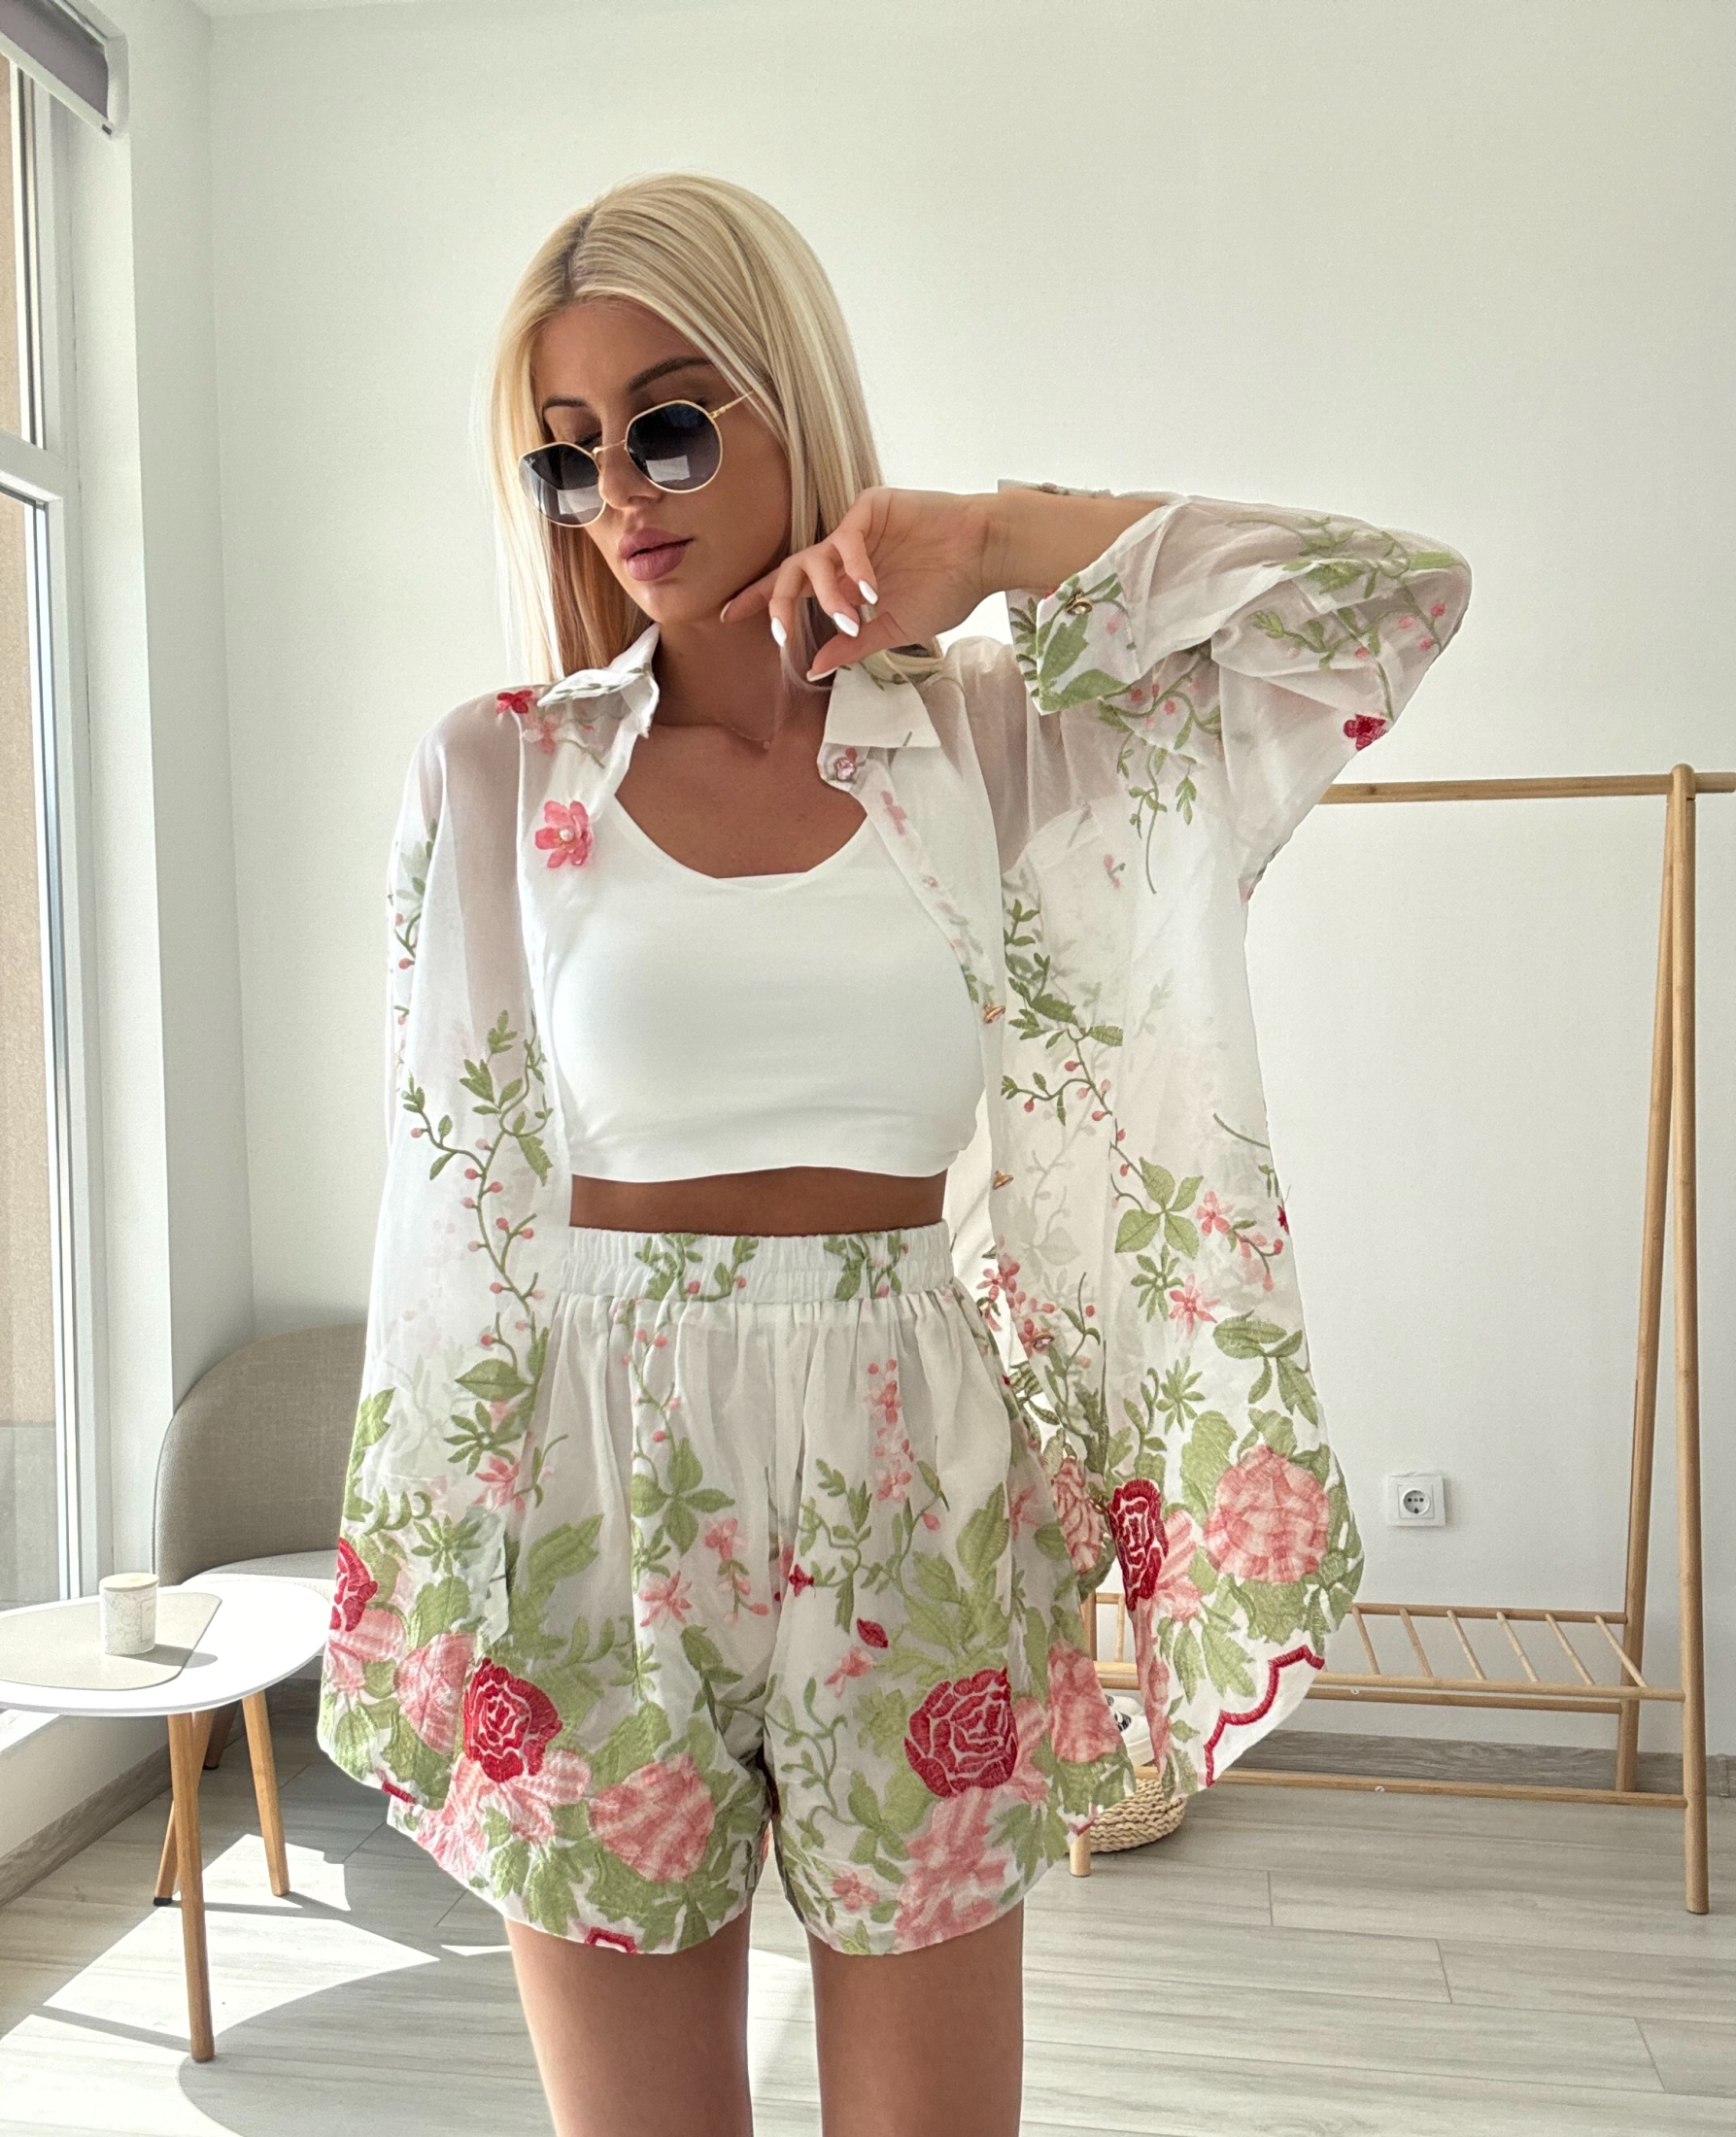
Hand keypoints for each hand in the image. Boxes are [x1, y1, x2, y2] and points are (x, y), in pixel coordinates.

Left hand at [717, 486, 995, 679]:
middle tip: (778, 630)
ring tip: (853, 617)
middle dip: (776, 601)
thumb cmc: (947, 589)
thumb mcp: (893, 630)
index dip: (760, 599)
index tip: (727, 616)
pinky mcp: (873, 507)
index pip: (792, 587)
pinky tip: (870, 590)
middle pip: (791, 570)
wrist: (984, 556)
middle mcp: (844, 551)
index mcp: (844, 578)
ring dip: (829, 594)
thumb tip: (812, 667)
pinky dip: (854, 567)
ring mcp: (856, 527)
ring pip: (818, 557)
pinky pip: (847, 537)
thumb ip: (852, 646)